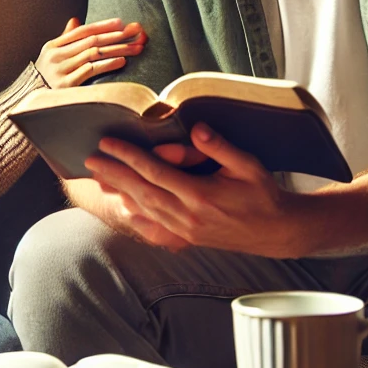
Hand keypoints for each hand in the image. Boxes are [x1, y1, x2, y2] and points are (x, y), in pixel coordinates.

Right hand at [35, 17, 146, 88]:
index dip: (103, 26)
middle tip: (136, 32)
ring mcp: (61, 70)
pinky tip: (121, 61)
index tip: (121, 23)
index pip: (82, 31)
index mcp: (53, 46)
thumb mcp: (50, 56)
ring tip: (136, 47)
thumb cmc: (43, 79)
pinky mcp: (66, 85)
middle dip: (117, 35)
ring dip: (118, 49)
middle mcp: (56, 55)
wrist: (27, 104)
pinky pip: (91, 71)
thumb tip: (75, 20)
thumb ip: (65, 39)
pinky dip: (107, 64)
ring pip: (94, 54)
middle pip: (92, 41)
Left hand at [84, 123, 306, 256]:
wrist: (276, 231)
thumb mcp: (248, 165)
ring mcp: (186, 231)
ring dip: (119, 194)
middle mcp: (188, 216)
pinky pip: (156, 230)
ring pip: (144, 211)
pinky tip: (124, 209)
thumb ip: (220, 147)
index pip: (155, 172)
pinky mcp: (188, 238)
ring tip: (98, 180)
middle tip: (90, 160)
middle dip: (114, 174)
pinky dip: (137, 219)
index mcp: (200, 196)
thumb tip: (195, 129)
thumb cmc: (263, 194)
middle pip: (141, 192)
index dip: (129, 156)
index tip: (109, 143)